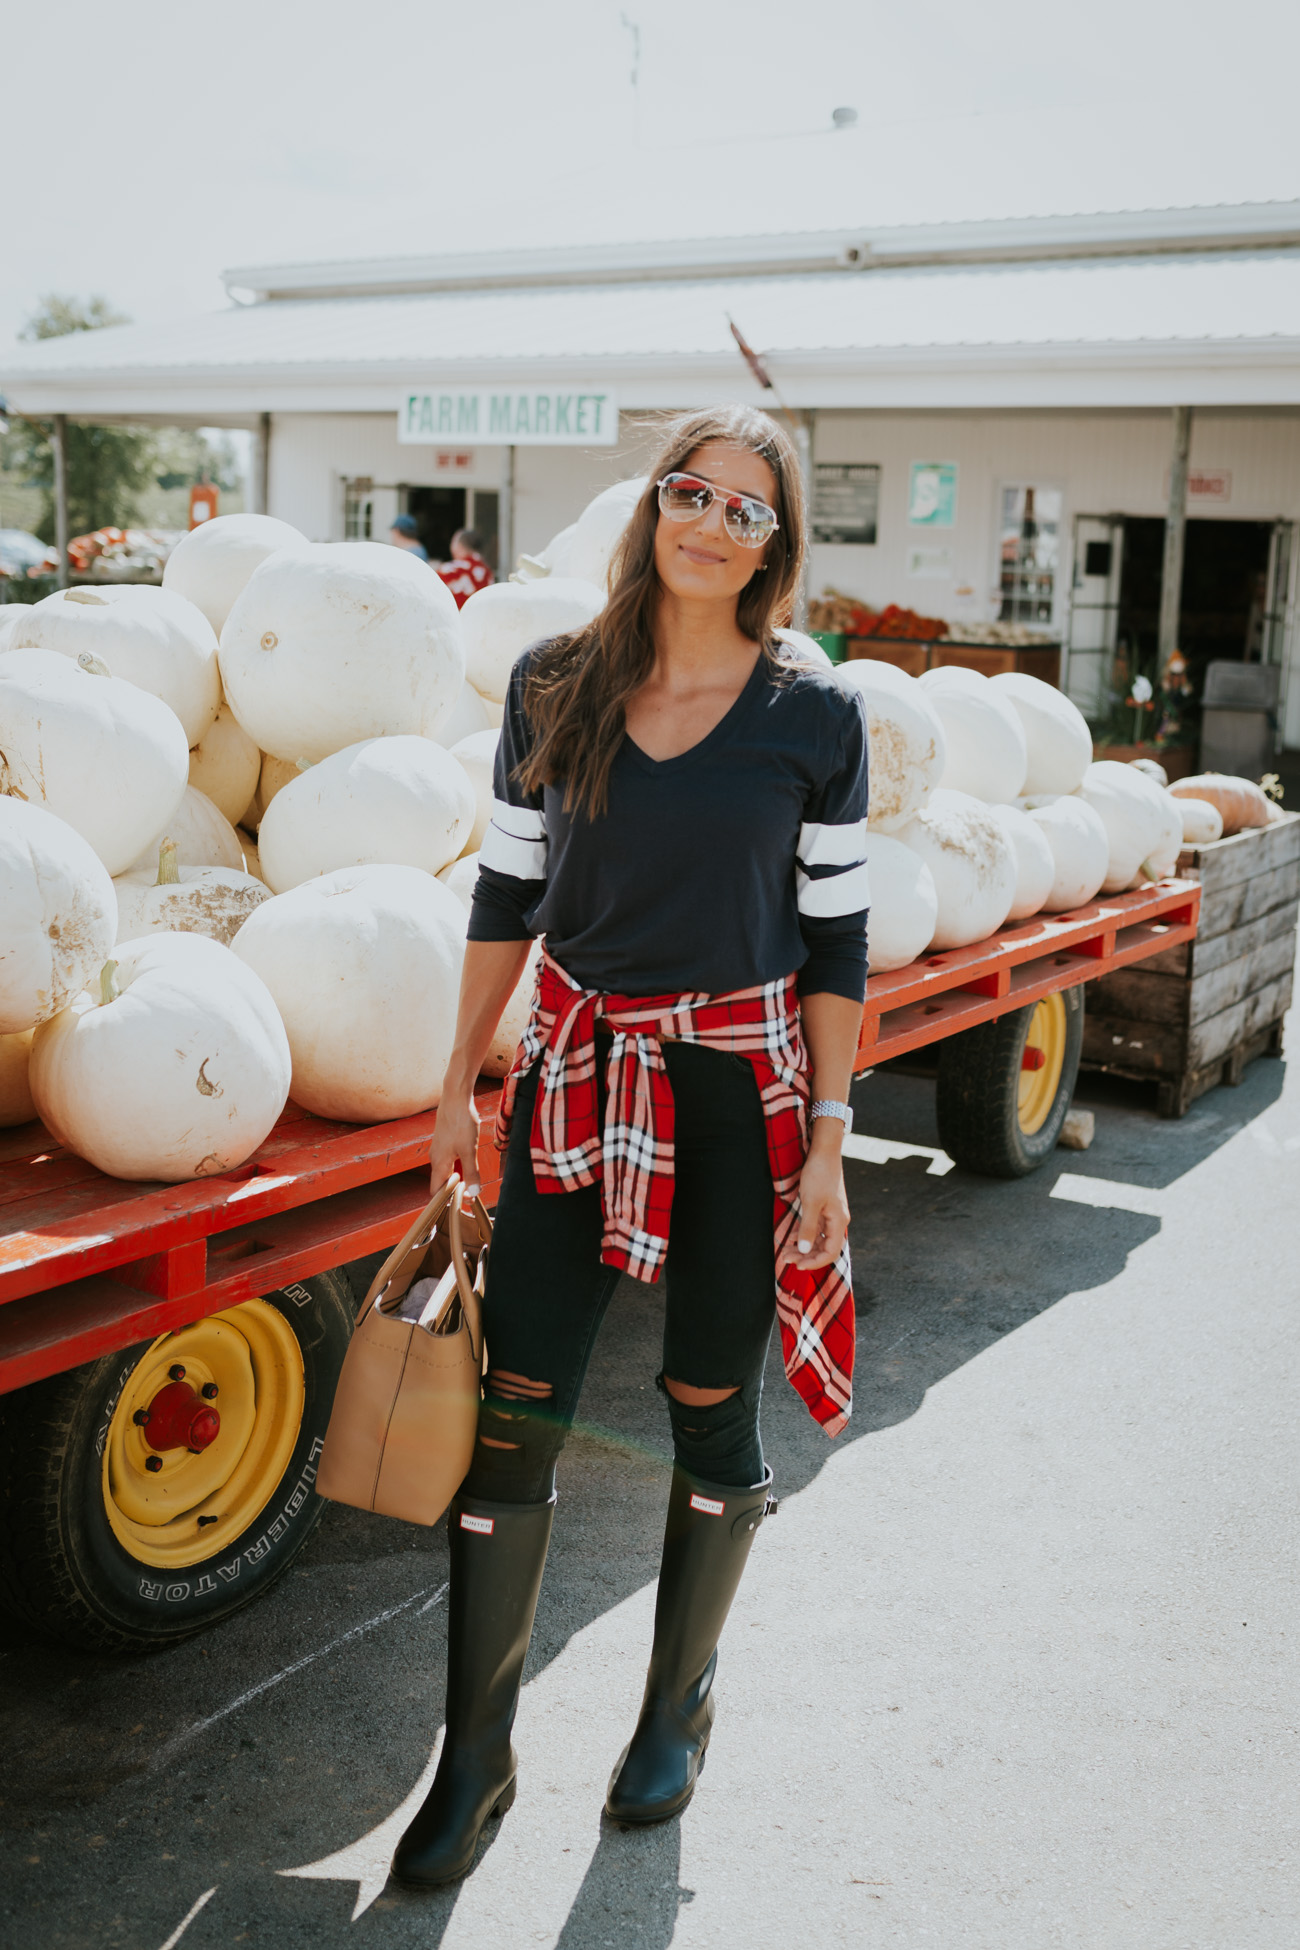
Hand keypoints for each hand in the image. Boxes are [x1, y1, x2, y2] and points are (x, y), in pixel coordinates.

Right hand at [429, 1091, 480, 1200]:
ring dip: (458, 1178)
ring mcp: (439, 1149)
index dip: (446, 1201)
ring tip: (472, 1181)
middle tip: (471, 1194)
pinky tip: (470, 1163)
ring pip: (446, 1170)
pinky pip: (449, 1160)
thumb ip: (471, 1173)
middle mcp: (435, 1158)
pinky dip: (458, 1166)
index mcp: (438, 1163)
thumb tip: (472, 1193)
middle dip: (454, 1190)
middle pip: (441, 1182)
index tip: (462, 1203)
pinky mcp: (445, 1141)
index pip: (436, 1191)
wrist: (456, 1097)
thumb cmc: (461, 1122)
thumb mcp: (469, 1150)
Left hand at [777, 1142, 849, 1272]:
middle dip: (806, 1256)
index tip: (797, 1265)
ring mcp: (830, 1216)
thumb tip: (804, 1251)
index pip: (830, 1252)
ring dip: (803, 1248)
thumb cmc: (819, 1175)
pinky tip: (792, 1238)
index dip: (815, 1262)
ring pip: (818, 1240)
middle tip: (785, 1258)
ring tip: (786, 1251)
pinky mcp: (823, 1209)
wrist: (823, 1152)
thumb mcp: (811, 1202)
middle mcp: (837, 1222)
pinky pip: (815, 1229)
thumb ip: (808, 1228)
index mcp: (839, 1222)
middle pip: (824, 1248)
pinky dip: (804, 1236)